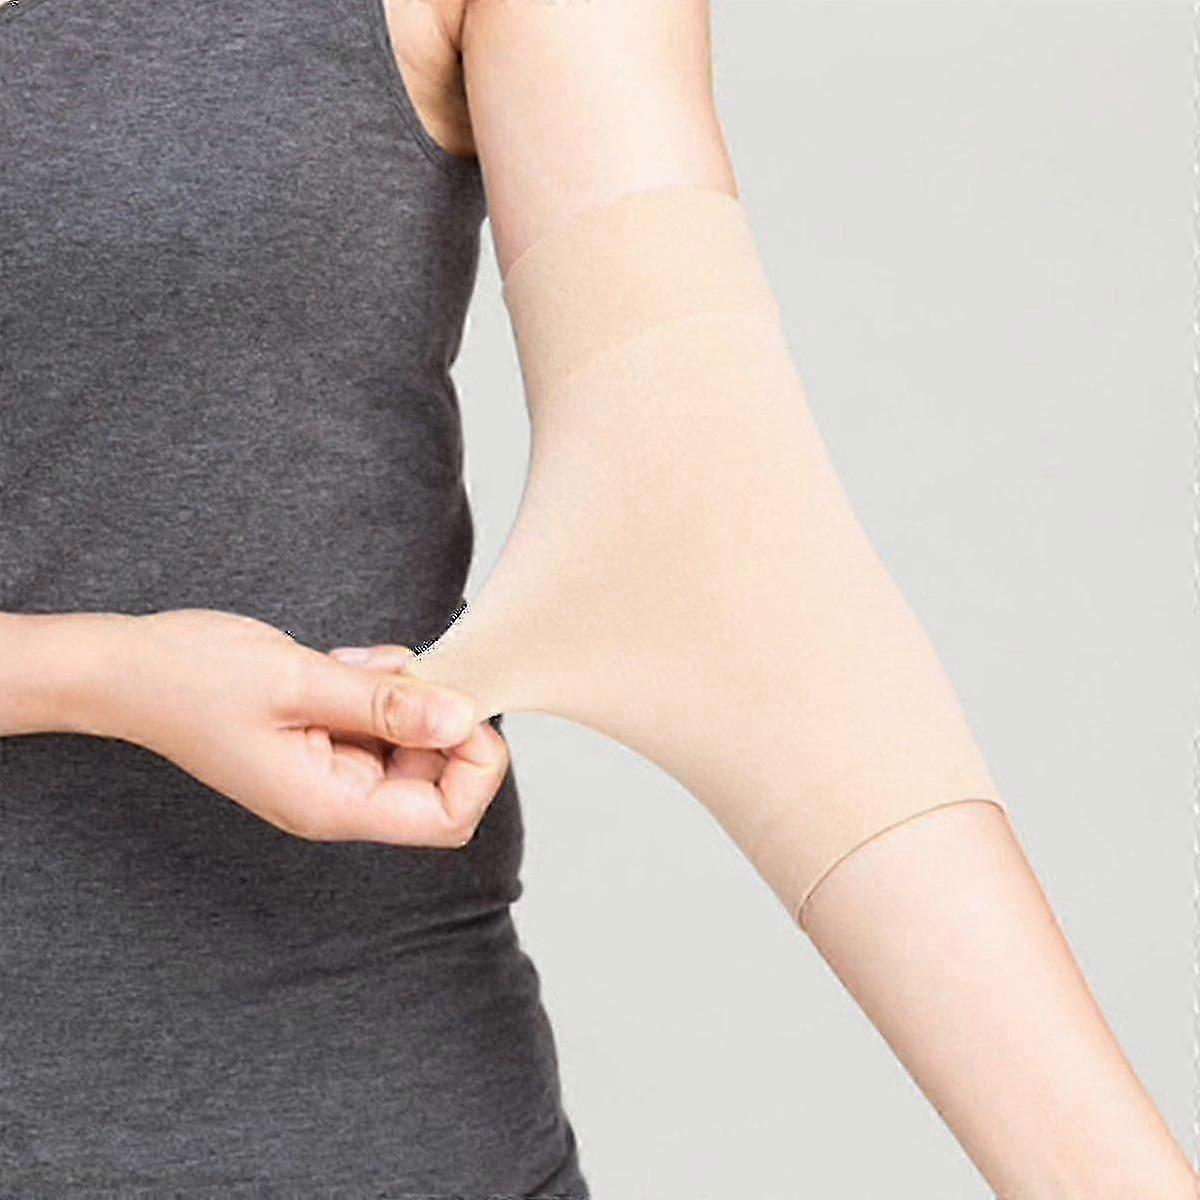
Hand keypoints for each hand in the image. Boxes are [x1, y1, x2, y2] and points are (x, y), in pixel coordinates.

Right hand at [95, 608, 506, 847]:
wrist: (125, 668)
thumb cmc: (191, 679)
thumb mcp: (300, 680)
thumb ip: (386, 703)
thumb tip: (461, 719)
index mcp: (332, 804)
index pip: (447, 817)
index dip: (474, 766)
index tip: (461, 707)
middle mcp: (336, 799)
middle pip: (438, 783)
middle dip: (440, 722)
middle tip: (409, 672)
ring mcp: (328, 772)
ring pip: (411, 746)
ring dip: (404, 697)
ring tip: (354, 666)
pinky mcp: (321, 742)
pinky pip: (379, 721)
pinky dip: (378, 687)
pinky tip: (342, 664)